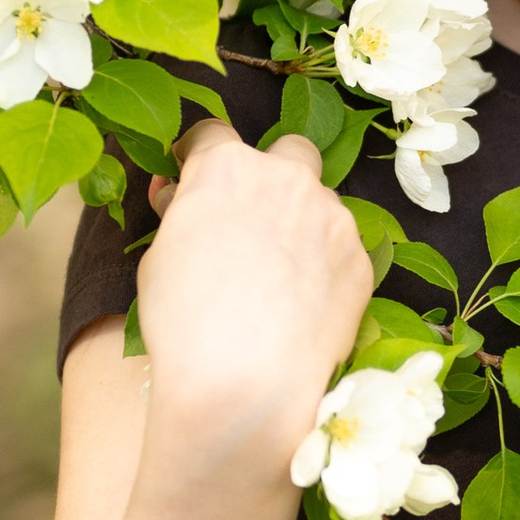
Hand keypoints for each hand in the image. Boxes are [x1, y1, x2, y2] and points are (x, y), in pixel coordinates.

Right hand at [135, 123, 374, 467]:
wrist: (244, 385)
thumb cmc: (184, 324)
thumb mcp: (159, 259)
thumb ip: (179, 216)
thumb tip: (180, 197)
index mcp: (228, 168)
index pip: (212, 135)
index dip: (200, 156)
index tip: (193, 176)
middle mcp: (288, 179)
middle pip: (288, 152)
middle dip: (273, 174)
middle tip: (253, 219)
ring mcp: (332, 218)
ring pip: (321, 204)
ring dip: (303, 224)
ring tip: (279, 279)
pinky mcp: (361, 261)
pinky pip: (342, 250)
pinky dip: (325, 267)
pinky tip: (304, 307)